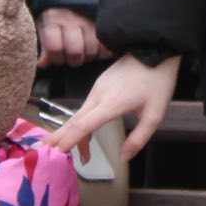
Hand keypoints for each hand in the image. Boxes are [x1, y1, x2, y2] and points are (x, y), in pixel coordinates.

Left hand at [37, 7, 107, 67]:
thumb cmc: (58, 7)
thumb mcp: (44, 22)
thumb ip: (44, 44)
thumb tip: (43, 64)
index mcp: (54, 18)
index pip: (54, 48)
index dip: (56, 58)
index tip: (58, 56)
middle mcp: (73, 18)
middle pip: (75, 52)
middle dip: (73, 59)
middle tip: (73, 55)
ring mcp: (91, 18)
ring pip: (93, 50)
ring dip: (90, 56)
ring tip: (87, 50)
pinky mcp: (106, 19)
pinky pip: (108, 44)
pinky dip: (105, 51)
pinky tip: (100, 47)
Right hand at [46, 53, 178, 160]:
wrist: (155, 48)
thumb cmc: (157, 82)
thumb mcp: (154, 114)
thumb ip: (138, 138)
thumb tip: (123, 157)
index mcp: (111, 103)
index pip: (82, 126)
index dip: (68, 141)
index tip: (55, 154)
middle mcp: (98, 94)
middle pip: (74, 120)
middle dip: (60, 139)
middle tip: (48, 154)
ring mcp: (97, 87)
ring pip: (79, 113)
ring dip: (73, 133)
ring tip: (73, 152)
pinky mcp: (100, 83)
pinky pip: (85, 106)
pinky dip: (80, 122)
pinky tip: (84, 132)